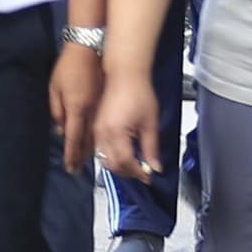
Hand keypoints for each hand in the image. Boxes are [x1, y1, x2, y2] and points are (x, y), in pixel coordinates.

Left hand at [48, 43, 101, 172]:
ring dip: (91, 149)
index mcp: (76, 107)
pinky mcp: (105, 102)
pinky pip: (101, 125)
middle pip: (87, 139)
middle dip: (81, 156)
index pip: (73, 137)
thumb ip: (57, 111)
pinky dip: (98, 137)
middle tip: (77, 171)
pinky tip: (96, 144)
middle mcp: (90, 111)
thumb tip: (61, 131)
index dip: (72, 154)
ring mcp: (100, 107)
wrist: (88, 49)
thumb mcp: (55, 88)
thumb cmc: (68, 67)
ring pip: (96, 134)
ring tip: (86, 162)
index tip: (70, 168)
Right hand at [95, 64, 158, 181]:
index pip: (126, 162)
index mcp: (116, 132)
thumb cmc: (138, 92)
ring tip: (135, 164)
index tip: (149, 176)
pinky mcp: (96, 127)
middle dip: (128, 172)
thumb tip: (155, 166)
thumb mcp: (150, 122)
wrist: (125, 74)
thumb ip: (151, 147)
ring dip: (119, 166)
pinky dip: (112, 156)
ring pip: (104, 159)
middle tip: (143, 172)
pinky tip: (125, 153)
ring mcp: (97, 131)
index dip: (138, 173)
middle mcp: (102, 134)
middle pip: (112, 165)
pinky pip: (101, 149)